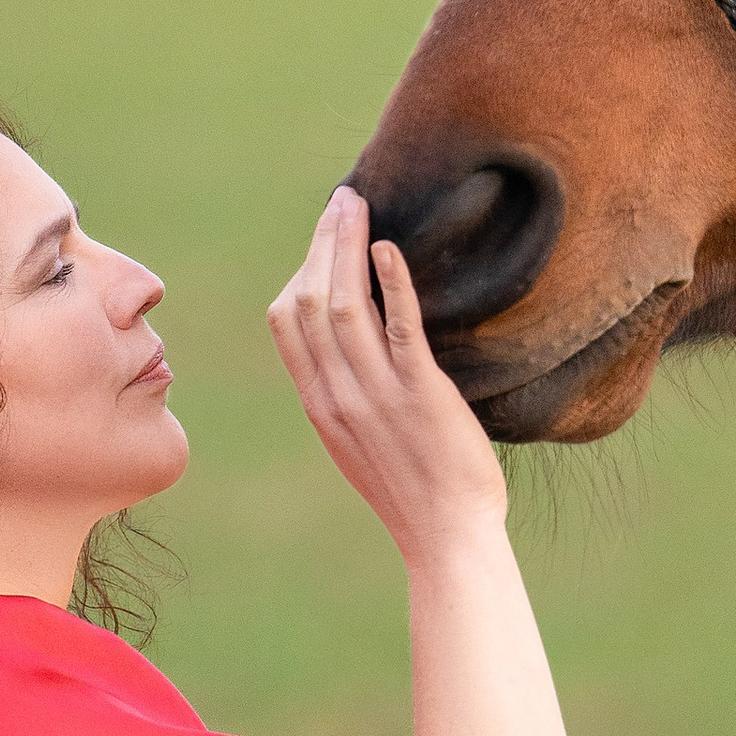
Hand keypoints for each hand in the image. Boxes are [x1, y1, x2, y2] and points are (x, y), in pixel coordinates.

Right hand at [268, 188, 508, 564]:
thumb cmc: (413, 492)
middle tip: (342, 199)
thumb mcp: (357, 443)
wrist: (447, 536)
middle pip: (312, 301)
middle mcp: (339, 394)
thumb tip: (349, 358)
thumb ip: (346, 398)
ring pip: (346, 306)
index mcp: (320, 404)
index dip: (302, 271)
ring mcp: (377, 395)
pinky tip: (390, 250)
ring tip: (359, 206)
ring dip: (349, 248)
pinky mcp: (421, 395)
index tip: (323, 238)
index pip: (288, 323)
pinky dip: (392, 285)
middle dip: (323, 243)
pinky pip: (400, 330)